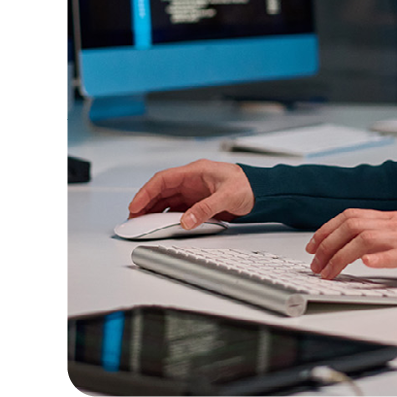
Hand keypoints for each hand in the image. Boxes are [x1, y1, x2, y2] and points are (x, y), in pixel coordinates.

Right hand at [127, 159, 254, 229]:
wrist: (262, 192)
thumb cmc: (249, 186)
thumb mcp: (228, 197)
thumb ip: (206, 208)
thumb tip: (186, 221)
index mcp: (197, 171)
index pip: (164, 179)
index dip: (146, 192)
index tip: (135, 206)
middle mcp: (193, 180)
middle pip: (162, 190)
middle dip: (145, 204)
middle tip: (133, 220)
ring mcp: (194, 191)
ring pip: (167, 200)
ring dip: (154, 211)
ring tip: (143, 224)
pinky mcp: (198, 202)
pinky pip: (177, 208)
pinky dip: (167, 216)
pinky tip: (161, 225)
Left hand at [306, 209, 396, 286]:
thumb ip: (386, 238)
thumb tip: (358, 249)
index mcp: (393, 219)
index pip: (351, 216)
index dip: (327, 229)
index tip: (313, 245)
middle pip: (353, 225)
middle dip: (327, 244)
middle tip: (315, 264)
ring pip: (367, 239)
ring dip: (342, 256)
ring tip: (329, 272)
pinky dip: (380, 258)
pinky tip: (368, 265)